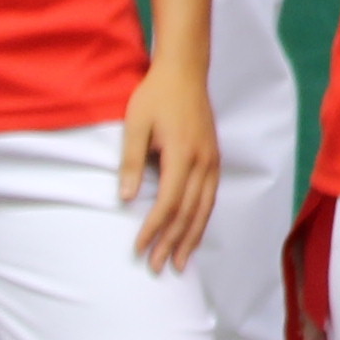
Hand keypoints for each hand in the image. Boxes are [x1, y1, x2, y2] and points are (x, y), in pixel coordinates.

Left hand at [119, 64, 220, 272]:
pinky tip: (193, 234)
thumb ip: (131, 161)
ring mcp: (212, 161)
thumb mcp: (135, 124)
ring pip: (204, 209)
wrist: (185, 71)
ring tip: (180, 263)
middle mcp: (202, 162)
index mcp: (181, 154)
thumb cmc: (156, 95)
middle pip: (189, 212)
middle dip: (172, 243)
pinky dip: (202, 220)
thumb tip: (125, 198)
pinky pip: (211, 198)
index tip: (138, 248)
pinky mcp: (214, 159)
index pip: (168, 202)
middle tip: (157, 268)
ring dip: (191, 238)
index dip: (154, 228)